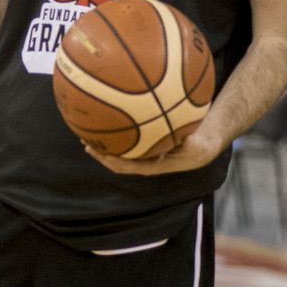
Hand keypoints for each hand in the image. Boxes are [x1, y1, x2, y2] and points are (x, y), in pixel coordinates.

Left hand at [85, 127, 225, 175]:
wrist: (200, 147)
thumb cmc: (198, 144)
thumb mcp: (198, 143)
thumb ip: (192, 142)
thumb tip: (189, 140)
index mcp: (155, 165)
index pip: (131, 167)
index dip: (116, 162)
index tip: (103, 155)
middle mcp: (145, 162)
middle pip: (118, 162)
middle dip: (101, 155)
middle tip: (86, 144)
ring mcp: (142, 156)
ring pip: (118, 154)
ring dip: (102, 146)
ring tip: (87, 134)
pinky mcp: (142, 148)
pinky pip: (124, 143)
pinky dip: (113, 136)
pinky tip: (104, 119)